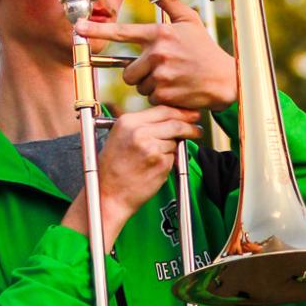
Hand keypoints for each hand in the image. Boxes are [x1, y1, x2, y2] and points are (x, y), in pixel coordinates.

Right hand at [67, 106, 202, 248]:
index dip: (181, 112)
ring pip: (175, 142)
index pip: (163, 110)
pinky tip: (153, 169)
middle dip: (190, 126)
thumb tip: (170, 119)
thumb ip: (142, 125)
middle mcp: (140, 132)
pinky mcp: (160, 163)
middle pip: (175, 123)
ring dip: (173, 149)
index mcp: (128, 122)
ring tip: (155, 159)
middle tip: (197, 130)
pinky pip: (173, 158)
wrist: (109, 195)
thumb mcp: (119, 138)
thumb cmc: (112, 169)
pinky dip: (168, 162)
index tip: (190, 115)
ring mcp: (151, 148)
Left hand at [81, 0, 237, 111]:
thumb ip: (168, 1)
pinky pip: (151, 99)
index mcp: (159, 33)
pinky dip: (162, 98)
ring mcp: (161, 74)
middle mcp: (158, 53)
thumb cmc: (205, 49)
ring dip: (151, 86)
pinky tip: (177, 90)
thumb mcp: (190, 21)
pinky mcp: (165, 94)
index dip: (97, 30)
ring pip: (139, 86)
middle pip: (128, 71)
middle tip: (161, 71)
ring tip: (172, 79)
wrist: (226, 78)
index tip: (78, 28)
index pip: (122, 32)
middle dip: (140, 74)